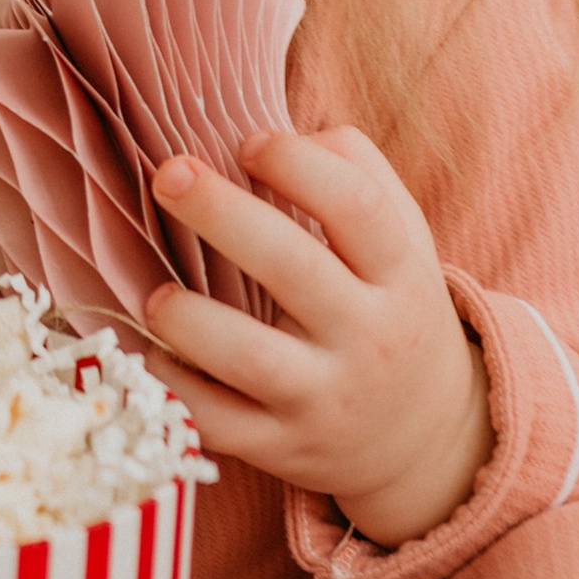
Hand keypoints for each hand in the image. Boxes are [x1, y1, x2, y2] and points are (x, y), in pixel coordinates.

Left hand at [139, 128, 491, 549]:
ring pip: (247, 356)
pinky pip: (216, 421)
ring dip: (187, 317)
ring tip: (155, 292)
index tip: (248, 144)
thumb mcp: (405, 240)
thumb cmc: (393, 309)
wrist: (426, 438)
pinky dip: (173, 385)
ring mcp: (325, 398)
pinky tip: (152, 352)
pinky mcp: (284, 448)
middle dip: (221, 213)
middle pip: (291, 267)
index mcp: (400, 273)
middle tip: (169, 174)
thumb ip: (358, 172)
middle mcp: (368, 335)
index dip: (297, 163)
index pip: (356, 206)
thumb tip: (278, 131)